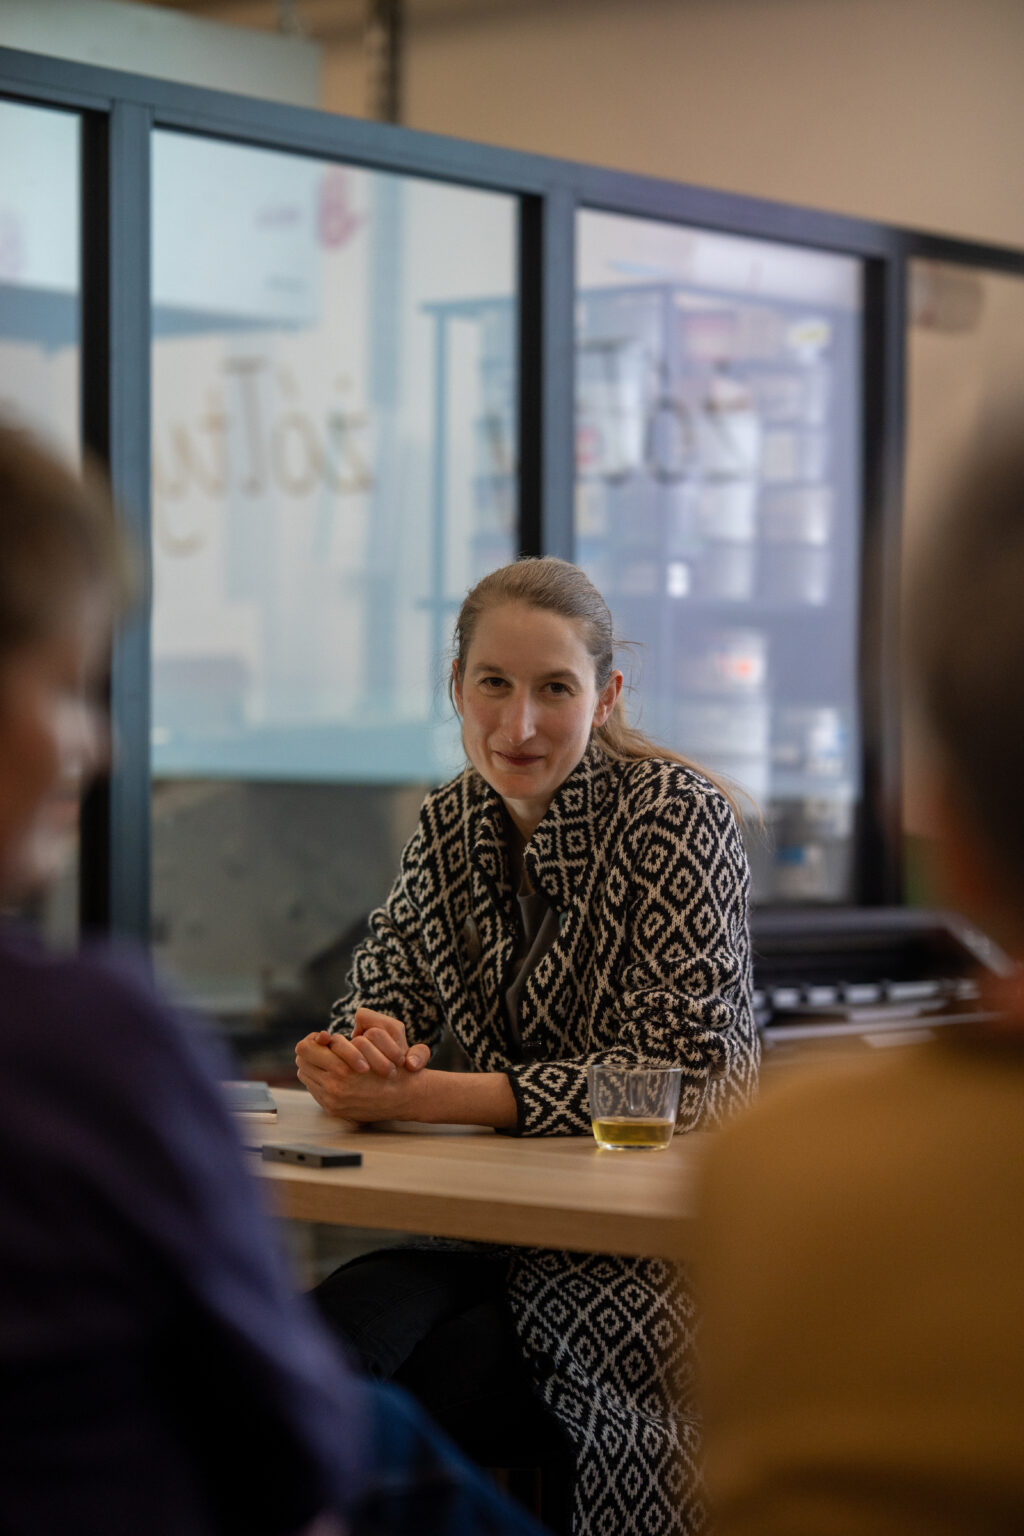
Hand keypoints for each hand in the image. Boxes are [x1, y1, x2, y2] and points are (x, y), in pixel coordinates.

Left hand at [294, 1012, 428, 1121]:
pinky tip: (333, 1074)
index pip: (305, 1049)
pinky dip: (319, 1079)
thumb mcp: (368, 1046)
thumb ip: (339, 1043)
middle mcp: (334, 1088)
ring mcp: (332, 1101)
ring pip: (305, 1075)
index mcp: (343, 1070)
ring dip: (314, 1065)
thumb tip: (320, 1037)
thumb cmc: (390, 1066)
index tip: (322, 1038)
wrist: (404, 1097)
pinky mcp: (333, 1110)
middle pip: (302, 1061)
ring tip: (328, 1060)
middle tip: (323, 1047)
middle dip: (311, 1051)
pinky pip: (314, 1089)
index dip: (312, 1040)